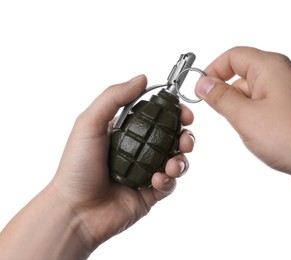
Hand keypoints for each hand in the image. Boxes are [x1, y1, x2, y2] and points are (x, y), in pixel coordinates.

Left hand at [52, 74, 194, 248]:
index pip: (157, 116)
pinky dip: (169, 180)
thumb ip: (114, 97)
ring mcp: (146, 172)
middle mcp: (139, 150)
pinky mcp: (151, 193)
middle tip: (186, 139)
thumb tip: (142, 77)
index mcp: (127, 132)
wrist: (75, 211)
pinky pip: (170, 183)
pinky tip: (157, 180)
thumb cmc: (77, 167)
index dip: (174, 112)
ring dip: (181, 159)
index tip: (183, 112)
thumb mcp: (89, 123)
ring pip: (177, 160)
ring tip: (173, 164)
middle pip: (173, 138)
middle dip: (186, 136)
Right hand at [195, 46, 290, 258]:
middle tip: (224, 115)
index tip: (200, 90)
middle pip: (242, 73)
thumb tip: (204, 83)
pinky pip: (263, 104)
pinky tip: (260, 134)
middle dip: (227, 93)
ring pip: (252, 92)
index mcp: (270, 66)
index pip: (233, 56)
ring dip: (241, 109)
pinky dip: (254, 116)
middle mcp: (281, 73)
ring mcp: (288, 91)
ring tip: (249, 130)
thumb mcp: (245, 116)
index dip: (213, 70)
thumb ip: (220, 97)